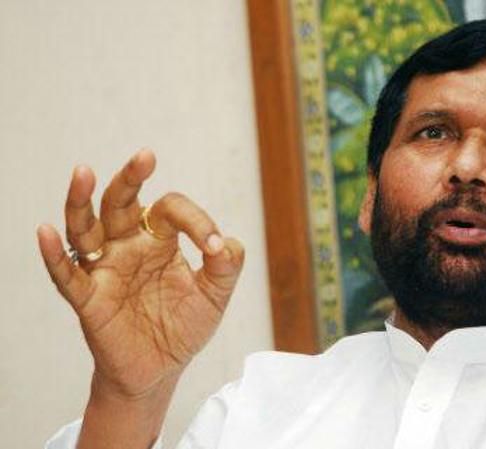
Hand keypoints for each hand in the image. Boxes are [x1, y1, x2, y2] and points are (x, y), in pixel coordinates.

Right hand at [37, 150, 243, 398]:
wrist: (162, 369)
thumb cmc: (184, 326)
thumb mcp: (214, 295)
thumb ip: (226, 266)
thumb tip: (223, 242)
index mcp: (160, 239)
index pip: (171, 210)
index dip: (196, 221)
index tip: (212, 247)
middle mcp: (128, 246)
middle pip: (121, 203)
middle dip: (131, 179)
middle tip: (146, 157)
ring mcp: (106, 269)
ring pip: (86, 227)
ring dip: (82, 201)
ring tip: (83, 172)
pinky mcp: (89, 298)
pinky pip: (66, 273)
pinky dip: (54, 254)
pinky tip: (46, 231)